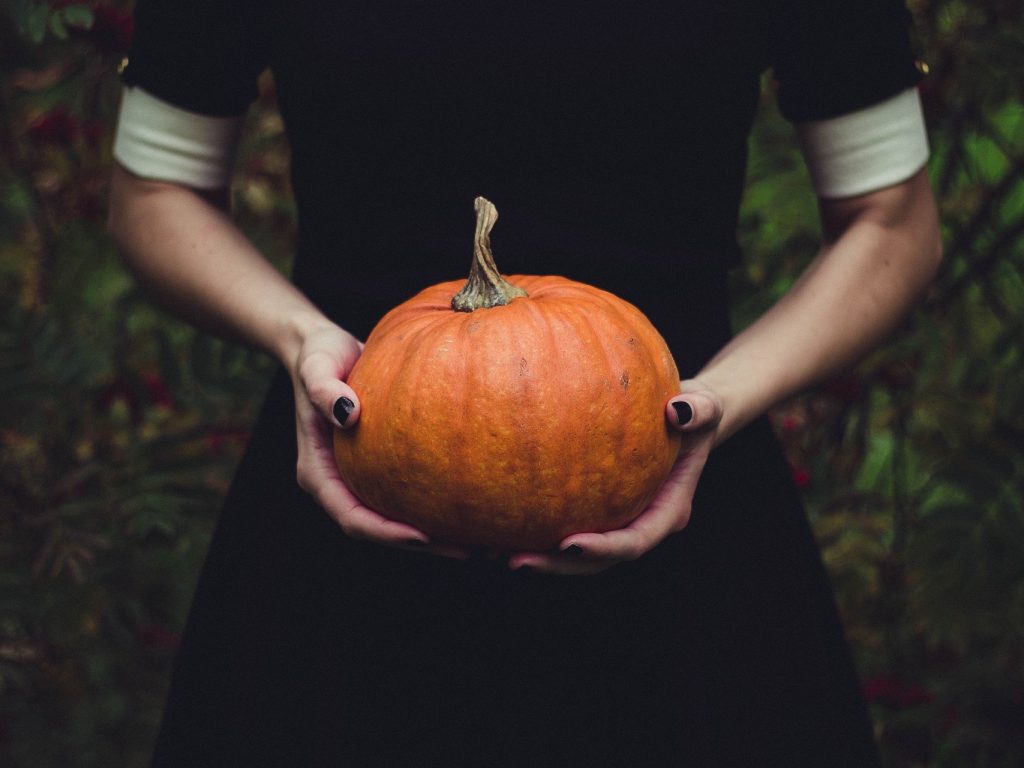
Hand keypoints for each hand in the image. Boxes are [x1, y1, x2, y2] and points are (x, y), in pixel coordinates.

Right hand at [291, 322, 468, 558]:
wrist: (325, 348)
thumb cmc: (319, 355)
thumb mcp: (317, 366)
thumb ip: (324, 389)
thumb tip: (348, 414)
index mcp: (318, 473)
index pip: (352, 517)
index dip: (386, 533)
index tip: (423, 536)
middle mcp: (339, 484)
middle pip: (379, 529)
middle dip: (422, 544)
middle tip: (469, 550)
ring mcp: (360, 478)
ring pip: (397, 519)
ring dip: (435, 534)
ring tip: (481, 538)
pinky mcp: (381, 467)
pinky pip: (409, 494)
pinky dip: (437, 504)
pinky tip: (474, 502)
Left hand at [507, 379, 722, 574]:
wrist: (682, 417)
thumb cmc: (693, 410)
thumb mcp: (705, 404)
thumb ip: (699, 410)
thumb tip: (678, 411)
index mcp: (667, 511)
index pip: (635, 542)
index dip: (603, 550)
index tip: (569, 544)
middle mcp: (639, 524)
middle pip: (597, 562)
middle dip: (557, 566)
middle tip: (515, 561)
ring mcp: (615, 521)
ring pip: (574, 554)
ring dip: (538, 557)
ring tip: (493, 553)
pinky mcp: (593, 510)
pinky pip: (561, 524)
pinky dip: (532, 529)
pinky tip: (494, 522)